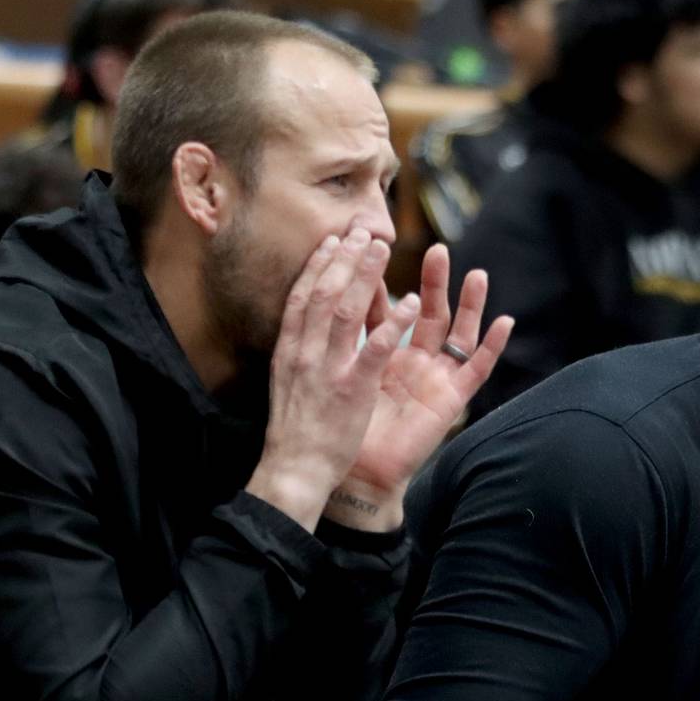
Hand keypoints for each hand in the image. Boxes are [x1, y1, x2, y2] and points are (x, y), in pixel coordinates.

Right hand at [248, 229, 410, 530]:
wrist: (293, 470)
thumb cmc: (294, 431)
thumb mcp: (287, 383)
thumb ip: (297, 353)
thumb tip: (303, 328)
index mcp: (289, 351)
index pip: (301, 297)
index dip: (317, 266)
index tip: (332, 241)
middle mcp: (304, 352)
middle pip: (324, 293)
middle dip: (343, 258)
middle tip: (361, 230)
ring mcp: (328, 368)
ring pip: (346, 310)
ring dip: (366, 276)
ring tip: (382, 248)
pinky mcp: (352, 389)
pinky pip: (377, 348)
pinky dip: (396, 324)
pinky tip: (412, 303)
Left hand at [327, 243, 513, 530]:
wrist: (356, 473)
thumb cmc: (343, 426)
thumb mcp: (341, 371)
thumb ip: (347, 337)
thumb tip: (334, 295)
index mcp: (385, 353)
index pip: (388, 308)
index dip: (387, 281)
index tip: (382, 250)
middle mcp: (414, 361)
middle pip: (428, 312)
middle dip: (434, 282)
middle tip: (438, 250)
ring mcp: (436, 378)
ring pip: (458, 334)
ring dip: (470, 305)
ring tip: (477, 275)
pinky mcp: (451, 400)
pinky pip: (477, 370)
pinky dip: (493, 347)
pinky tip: (505, 322)